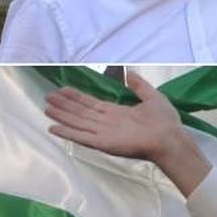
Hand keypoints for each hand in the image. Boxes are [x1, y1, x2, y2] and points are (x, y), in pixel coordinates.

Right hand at [46, 72, 181, 162]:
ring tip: (46, 108)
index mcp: (117, 113)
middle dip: (65, 105)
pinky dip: (68, 132)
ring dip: (62, 116)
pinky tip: (54, 128)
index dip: (77, 97)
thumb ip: (139, 85)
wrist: (170, 138)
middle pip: (81, 112)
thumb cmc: (164, 121)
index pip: (92, 104)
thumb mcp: (152, 97)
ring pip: (78, 122)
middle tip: (48, 96)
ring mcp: (104, 134)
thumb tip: (129, 72)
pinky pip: (82, 137)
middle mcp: (107, 123)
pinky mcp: (103, 143)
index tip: (63, 89)